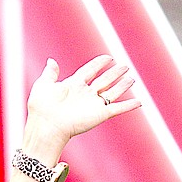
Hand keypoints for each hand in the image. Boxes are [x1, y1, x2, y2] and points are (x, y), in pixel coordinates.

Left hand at [24, 55, 140, 155]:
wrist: (46, 124)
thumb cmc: (42, 106)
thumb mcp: (44, 85)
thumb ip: (50, 73)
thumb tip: (51, 61)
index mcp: (73, 85)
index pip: (90, 71)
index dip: (99, 64)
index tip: (108, 57)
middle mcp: (85, 94)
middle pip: (104, 80)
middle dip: (114, 73)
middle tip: (125, 67)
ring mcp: (93, 104)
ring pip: (112, 92)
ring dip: (123, 86)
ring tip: (132, 79)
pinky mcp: (100, 114)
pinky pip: (118, 108)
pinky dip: (129, 105)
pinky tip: (139, 102)